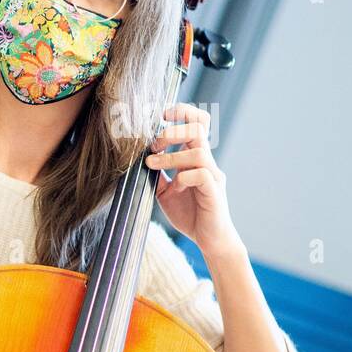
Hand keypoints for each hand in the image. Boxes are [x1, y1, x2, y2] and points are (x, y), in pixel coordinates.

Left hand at [145, 103, 243, 259]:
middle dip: (173, 131)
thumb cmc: (189, 212)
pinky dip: (184, 176)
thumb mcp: (163, 191)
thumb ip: (155, 174)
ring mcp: (212, 176)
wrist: (208, 238)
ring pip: (197, 151)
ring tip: (152, 164)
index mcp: (195, 158)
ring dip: (171, 156)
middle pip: (198, 128)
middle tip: (154, 144)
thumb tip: (137, 158)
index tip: (162, 115)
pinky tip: (174, 187)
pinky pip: (202, 175)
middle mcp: (206, 162)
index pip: (197, 123)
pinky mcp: (214, 192)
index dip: (182, 112)